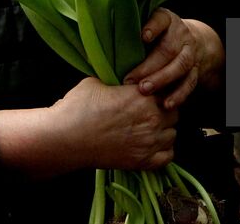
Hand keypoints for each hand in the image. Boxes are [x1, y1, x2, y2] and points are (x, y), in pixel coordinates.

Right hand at [0, 76, 177, 174]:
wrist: (65, 138)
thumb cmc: (78, 107)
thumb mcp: (98, 81)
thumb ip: (118, 80)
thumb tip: (123, 76)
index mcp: (143, 95)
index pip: (167, 89)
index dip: (159, 91)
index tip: (149, 95)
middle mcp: (151, 118)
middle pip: (174, 111)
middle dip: (163, 110)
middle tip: (148, 112)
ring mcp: (148, 142)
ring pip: (172, 134)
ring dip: (164, 131)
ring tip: (148, 129)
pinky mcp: (142, 162)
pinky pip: (168, 156)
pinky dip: (162, 151)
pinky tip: (150, 145)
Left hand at [123, 9, 224, 110]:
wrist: (193, 40)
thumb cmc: (160, 36)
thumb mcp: (150, 26)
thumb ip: (133, 32)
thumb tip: (104, 44)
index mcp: (167, 20)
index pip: (161, 19)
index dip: (153, 27)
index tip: (143, 37)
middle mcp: (181, 34)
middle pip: (168, 49)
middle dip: (149, 66)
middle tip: (129, 80)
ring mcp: (190, 52)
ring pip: (180, 66)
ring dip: (162, 79)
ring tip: (145, 90)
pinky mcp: (195, 70)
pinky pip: (189, 83)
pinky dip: (178, 95)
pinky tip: (166, 104)